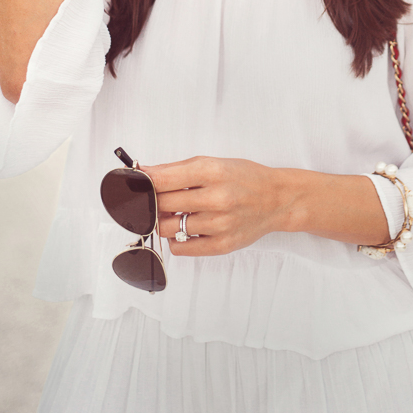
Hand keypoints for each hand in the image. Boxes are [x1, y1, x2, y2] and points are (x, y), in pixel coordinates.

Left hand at [145, 156, 295, 256]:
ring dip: (162, 221)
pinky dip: (176, 240)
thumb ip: (178, 169)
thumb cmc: (246, 178)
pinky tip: (185, 228)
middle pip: (162, 204)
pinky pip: (181, 249)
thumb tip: (144, 173)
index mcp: (213, 172)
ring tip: (172, 213)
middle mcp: (216, 198)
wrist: (278, 199)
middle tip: (152, 198)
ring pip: (167, 228)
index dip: (142, 182)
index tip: (134, 183)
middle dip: (151, 201)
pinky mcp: (222, 245)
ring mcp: (219, 224)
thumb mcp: (215, 163)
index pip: (162, 179)